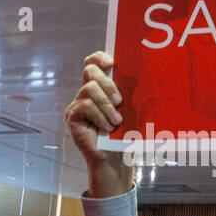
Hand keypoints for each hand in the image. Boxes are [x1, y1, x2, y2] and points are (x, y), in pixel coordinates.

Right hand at [64, 50, 127, 196]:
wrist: (116, 158)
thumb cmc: (125, 134)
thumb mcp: (129, 110)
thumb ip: (128, 94)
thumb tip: (142, 78)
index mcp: (101, 87)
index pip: (93, 62)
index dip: (99, 57)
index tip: (111, 63)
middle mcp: (87, 92)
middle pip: (90, 71)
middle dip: (107, 84)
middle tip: (120, 101)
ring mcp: (78, 103)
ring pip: (89, 89)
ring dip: (106, 105)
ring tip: (116, 121)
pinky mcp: (72, 116)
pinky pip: (85, 106)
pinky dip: (100, 116)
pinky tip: (107, 127)